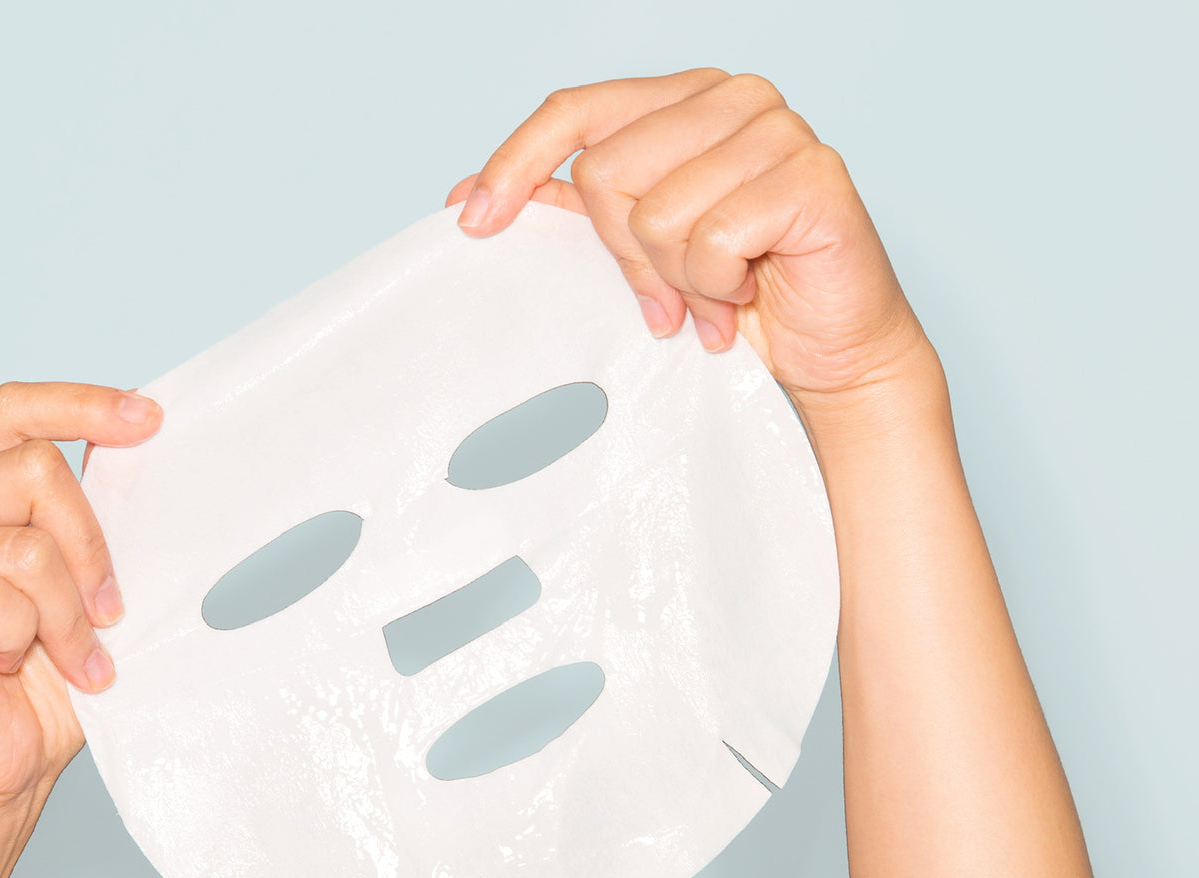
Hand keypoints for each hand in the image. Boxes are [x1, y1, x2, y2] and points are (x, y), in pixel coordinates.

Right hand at [0, 382, 161, 813]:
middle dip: (94, 553)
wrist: (1, 770)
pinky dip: (26, 641)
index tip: (149, 419)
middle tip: (107, 616)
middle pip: (36, 473)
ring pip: (24, 547)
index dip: (80, 406)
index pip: (10, 413)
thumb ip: (95, 521)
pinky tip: (7, 669)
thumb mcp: (86, 586)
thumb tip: (142, 451)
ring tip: (67, 659)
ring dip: (67, 617)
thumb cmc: (42, 684)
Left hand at [447, 69, 931, 413]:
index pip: (577, 110)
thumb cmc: (740, 302)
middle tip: (670, 299)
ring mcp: (777, 128)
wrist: (833, 354)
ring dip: (679, 280)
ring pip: (655, 213)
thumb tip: (470, 196)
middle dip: (626, 257)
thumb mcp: (642, 256)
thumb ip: (574, 215)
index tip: (472, 223)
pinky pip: (709, 240)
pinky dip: (718, 287)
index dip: (516, 163)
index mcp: (687, 101)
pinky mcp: (811, 175)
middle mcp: (733, 97)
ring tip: (719, 295)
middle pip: (606, 172)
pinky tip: (750, 290)